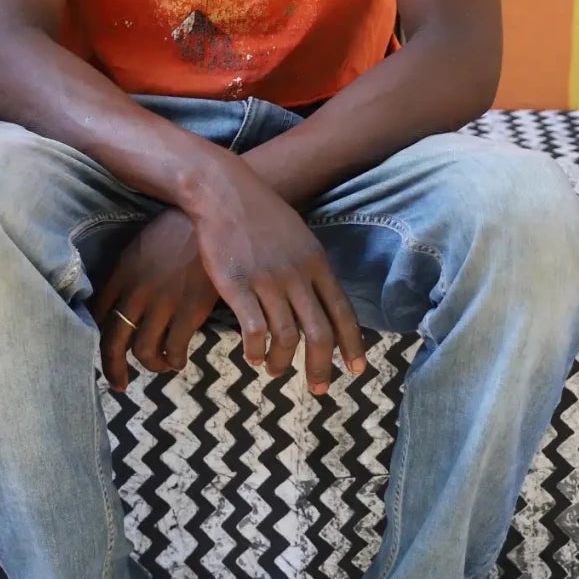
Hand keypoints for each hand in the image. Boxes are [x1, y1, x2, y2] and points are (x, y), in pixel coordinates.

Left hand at [90, 209, 218, 391]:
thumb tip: (123, 300)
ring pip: (144, 351)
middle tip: (119, 383)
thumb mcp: (143, 244)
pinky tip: (180, 358)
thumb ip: (130, 272)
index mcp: (122, 272)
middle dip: (113, 368)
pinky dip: (175, 360)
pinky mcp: (189, 310)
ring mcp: (163, 302)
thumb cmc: (180, 229)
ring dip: (151, 365)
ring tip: (161, 364)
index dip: (99, 339)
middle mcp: (136, 291)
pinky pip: (175, 349)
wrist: (214, 216)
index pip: (98, 314)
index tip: (104, 352)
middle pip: (113, 341)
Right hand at [184, 155, 365, 389]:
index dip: (352, 345)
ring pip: (286, 337)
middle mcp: (297, 275)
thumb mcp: (297, 234)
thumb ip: (310, 265)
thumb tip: (321, 295)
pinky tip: (252, 357)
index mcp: (316, 263)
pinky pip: (254, 330)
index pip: (343, 312)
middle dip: (321, 367)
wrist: (222, 190)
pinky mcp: (237, 286)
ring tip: (275, 371)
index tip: (356, 370)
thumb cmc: (258, 211)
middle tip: (318, 388)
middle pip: (319, 334)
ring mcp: (267, 281)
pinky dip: (256, 351)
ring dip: (282, 362)